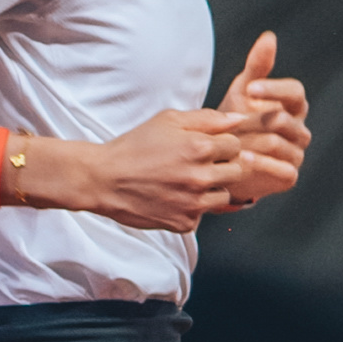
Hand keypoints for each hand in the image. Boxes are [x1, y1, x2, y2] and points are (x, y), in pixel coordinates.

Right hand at [32, 64, 306, 232]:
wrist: (104, 179)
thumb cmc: (136, 145)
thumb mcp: (169, 120)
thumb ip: (207, 119)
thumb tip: (239, 118)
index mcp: (199, 148)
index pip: (236, 144)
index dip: (224, 143)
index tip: (209, 145)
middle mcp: (200, 177)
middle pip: (238, 170)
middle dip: (225, 165)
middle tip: (201, 162)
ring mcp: (193, 203)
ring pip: (224, 194)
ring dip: (212, 187)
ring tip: (186, 179)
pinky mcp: (185, 223)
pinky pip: (203, 214)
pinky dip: (194, 206)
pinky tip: (173, 196)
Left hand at [214, 29, 310, 208]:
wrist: (226, 157)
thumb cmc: (238, 117)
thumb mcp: (244, 90)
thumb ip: (257, 66)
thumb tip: (269, 37)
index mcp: (294, 105)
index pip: (295, 92)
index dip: (274, 89)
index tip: (250, 88)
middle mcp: (300, 129)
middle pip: (284, 119)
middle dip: (253, 119)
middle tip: (229, 122)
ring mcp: (296, 153)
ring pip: (278, 143)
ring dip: (251, 140)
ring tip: (229, 140)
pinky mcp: (289, 176)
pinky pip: (281, 169)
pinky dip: (260, 164)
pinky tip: (242, 157)